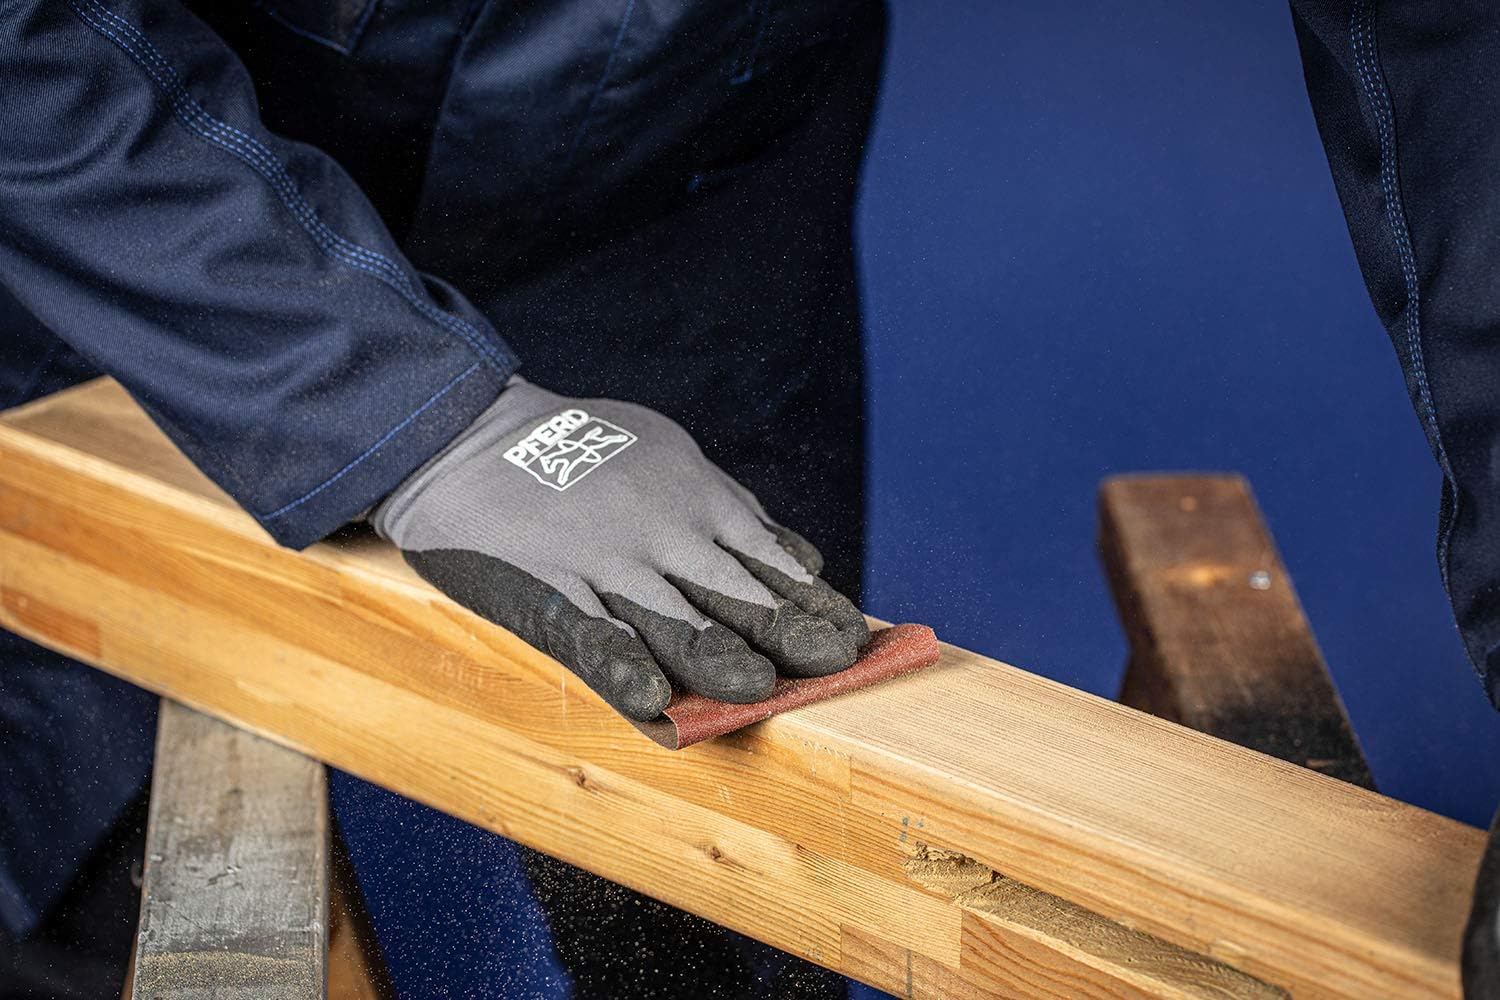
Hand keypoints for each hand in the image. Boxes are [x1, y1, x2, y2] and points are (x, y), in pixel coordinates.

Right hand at [372, 379, 868, 720]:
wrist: (472, 433)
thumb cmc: (584, 449)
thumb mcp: (673, 456)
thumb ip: (736, 512)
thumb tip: (806, 558)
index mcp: (694, 501)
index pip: (770, 563)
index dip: (813, 606)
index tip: (856, 640)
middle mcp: (659, 535)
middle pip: (734, 594)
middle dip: (787, 633)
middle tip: (836, 665)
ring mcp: (602, 564)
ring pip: (671, 620)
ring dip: (718, 656)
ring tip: (760, 689)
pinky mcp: (547, 589)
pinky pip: (589, 635)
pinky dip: (622, 666)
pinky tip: (653, 702)